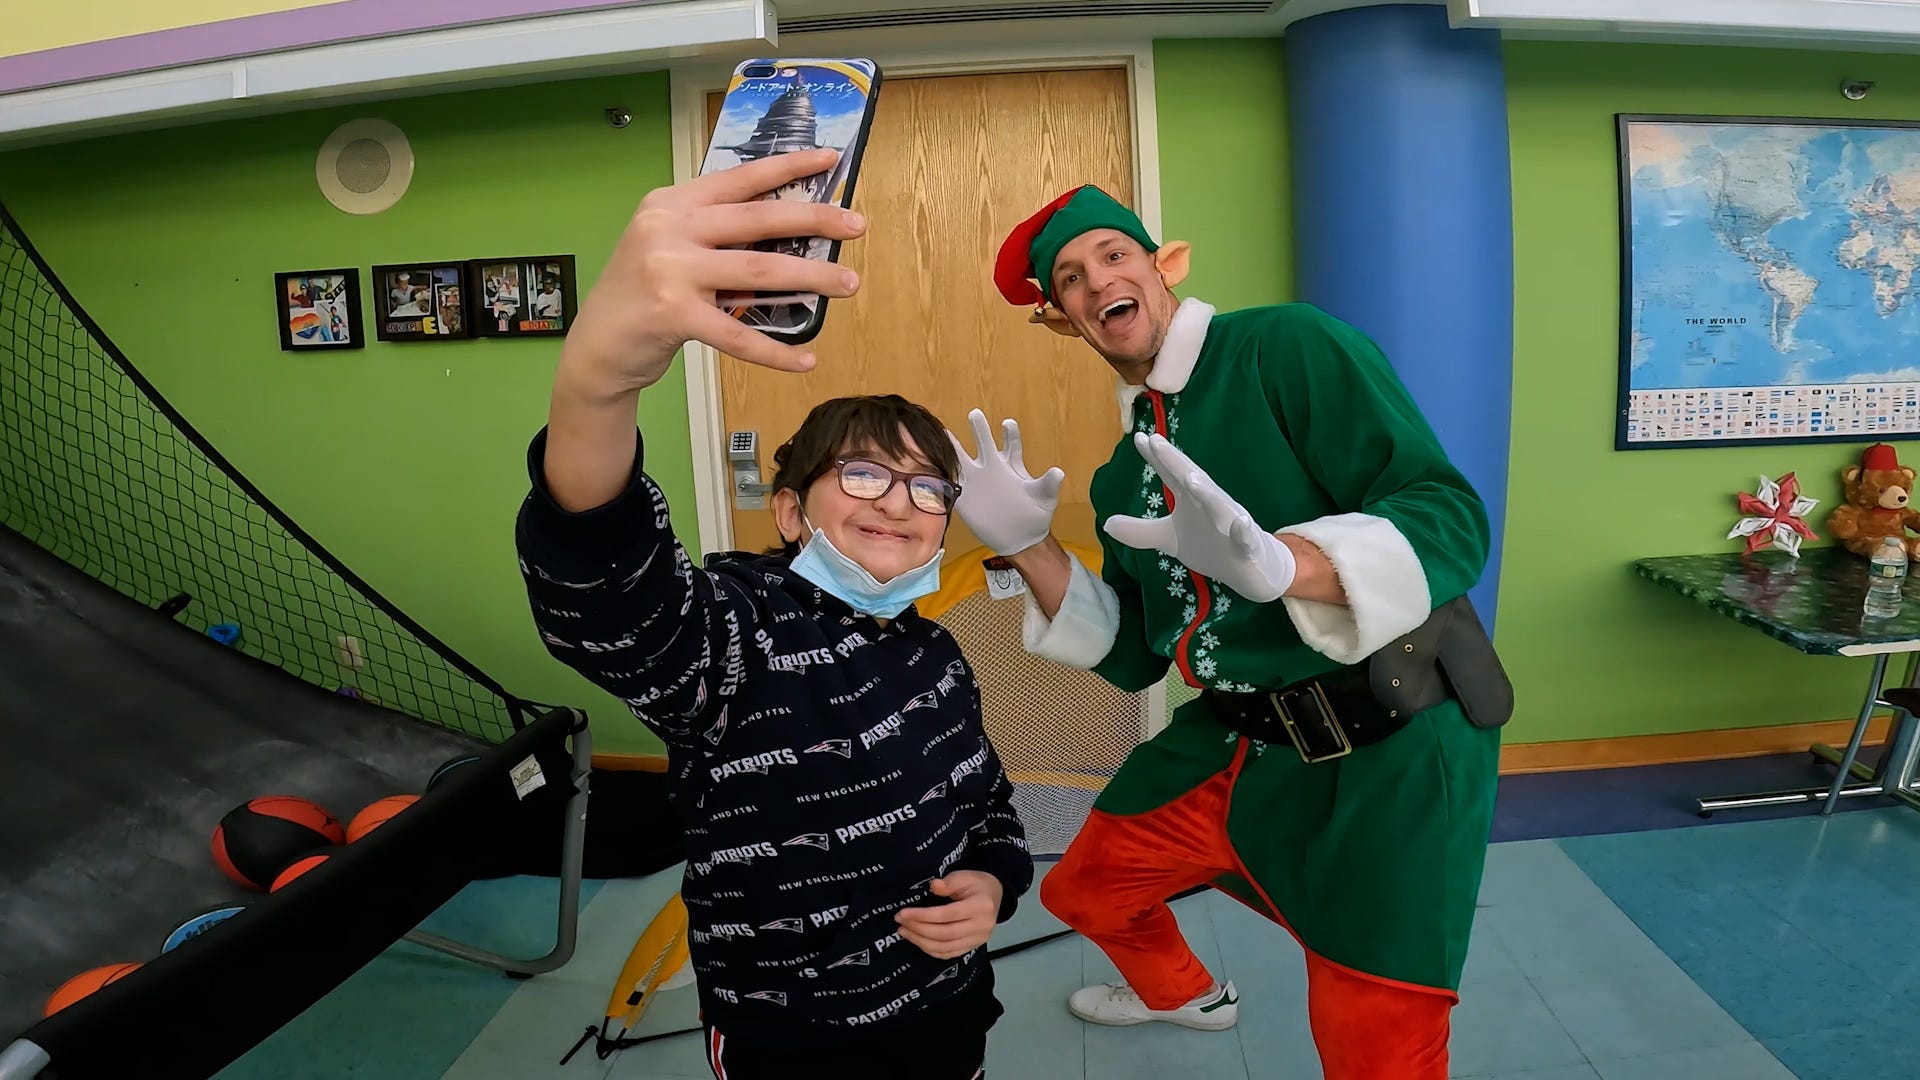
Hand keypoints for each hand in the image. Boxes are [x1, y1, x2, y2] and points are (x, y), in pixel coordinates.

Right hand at [562, 148, 868, 392]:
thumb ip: (715, 237)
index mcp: (672, 203)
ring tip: (849, 283)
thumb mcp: (671, 249)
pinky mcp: (672, 314)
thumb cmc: (643, 296)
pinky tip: (806, 359)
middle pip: (758, 219)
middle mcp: (669, 228)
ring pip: (758, 270)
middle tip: (858, 225)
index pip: (740, 178)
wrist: (597, 347)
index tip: (829, 159)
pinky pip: (738, 335)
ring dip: (811, 277)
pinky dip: (776, 351)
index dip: (788, 166)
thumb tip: (789, 238)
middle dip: (815, 220)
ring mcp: (668, 270)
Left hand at [894, 871, 1001, 959]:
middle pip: (944, 934)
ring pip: (945, 948)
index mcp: (980, 906)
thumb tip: (933, 886)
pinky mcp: (973, 947)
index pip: (946, 915)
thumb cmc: (978, 884)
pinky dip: (931, 950)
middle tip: (900, 922)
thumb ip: (949, 882)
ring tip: (904, 931)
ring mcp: (978, 940)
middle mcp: (981, 927)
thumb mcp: (964, 876)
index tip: (903, 913)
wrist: (995, 896)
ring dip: (920, 941)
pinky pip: (949, 954)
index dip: (922, 915)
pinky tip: (918, 941)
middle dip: (918, 929)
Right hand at [946, 410, 1065, 554]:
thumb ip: (1048, 485)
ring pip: (962, 458)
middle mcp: (993, 469)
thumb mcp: (1044, 499)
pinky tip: (931, 463)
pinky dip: (943, 472)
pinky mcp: (965, 497)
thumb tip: (1058, 472)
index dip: (1010, 434)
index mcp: (1012, 466)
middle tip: (975, 413)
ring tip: (943, 431)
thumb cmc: (1035, 516)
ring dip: (953, 446)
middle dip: (980, 428)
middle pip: (984, 443)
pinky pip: (951, 481)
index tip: (1008, 423)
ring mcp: (977, 482)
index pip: (1010, 444)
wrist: (1019, 538)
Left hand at [1104, 433, 1296, 601]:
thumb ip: (1141, 531)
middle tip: (1157, 442)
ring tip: (1190, 478)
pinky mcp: (1248, 545)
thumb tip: (1107, 524)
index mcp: (1191, 500)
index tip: (1138, 437)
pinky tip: (1240, 523)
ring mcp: (1231, 523)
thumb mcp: (1170, 539)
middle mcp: (1210, 504)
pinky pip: (1246, 536)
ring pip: (1219, 505)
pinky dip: (1242, 530)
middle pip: (1192, 480)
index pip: (1171, 474)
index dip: (1156, 458)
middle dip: (1175, 462)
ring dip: (1206, 492)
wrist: (1250, 569)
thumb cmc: (1210, 545)